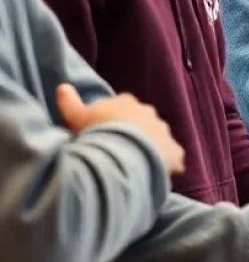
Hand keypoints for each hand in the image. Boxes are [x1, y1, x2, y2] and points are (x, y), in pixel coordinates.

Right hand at [56, 83, 185, 174]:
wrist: (123, 151)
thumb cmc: (97, 132)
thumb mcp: (76, 117)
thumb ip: (70, 103)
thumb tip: (63, 86)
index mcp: (126, 102)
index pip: (119, 107)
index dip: (110, 121)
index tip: (101, 133)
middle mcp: (148, 112)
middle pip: (140, 121)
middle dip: (132, 132)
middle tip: (118, 150)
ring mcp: (163, 131)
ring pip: (157, 138)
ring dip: (149, 147)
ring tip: (135, 163)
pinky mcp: (173, 151)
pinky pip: (173, 157)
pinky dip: (168, 163)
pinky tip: (158, 174)